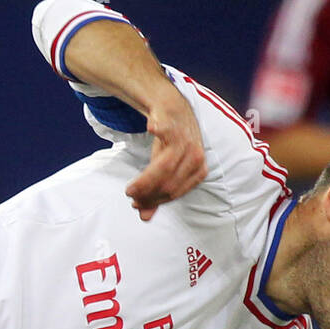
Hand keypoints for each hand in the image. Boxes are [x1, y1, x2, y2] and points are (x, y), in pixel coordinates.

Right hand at [125, 88, 206, 220]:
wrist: (174, 111)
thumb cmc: (171, 144)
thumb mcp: (166, 170)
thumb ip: (157, 192)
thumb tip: (144, 217)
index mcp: (199, 170)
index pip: (175, 193)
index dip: (155, 200)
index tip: (138, 204)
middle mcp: (196, 156)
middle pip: (169, 183)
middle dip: (148, 194)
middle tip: (131, 197)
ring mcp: (185, 140)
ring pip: (164, 167)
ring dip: (145, 180)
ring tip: (131, 188)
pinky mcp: (173, 124)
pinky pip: (166, 130)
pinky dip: (158, 129)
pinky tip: (152, 129)